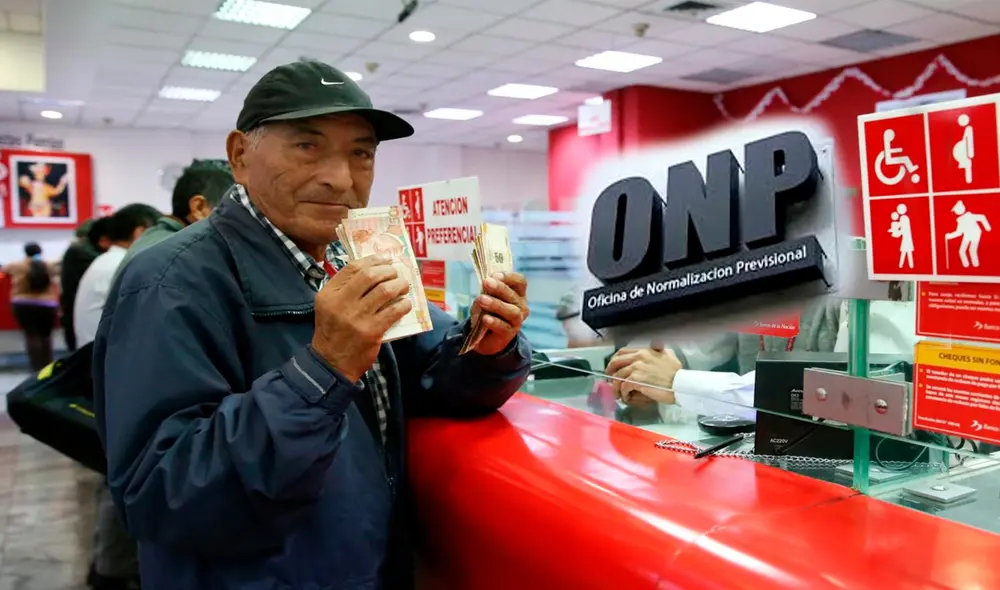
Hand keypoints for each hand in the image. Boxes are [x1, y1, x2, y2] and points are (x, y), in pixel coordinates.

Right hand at [311, 255, 412, 382]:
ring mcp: (357, 317)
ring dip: (399, 285)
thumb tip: (374, 270)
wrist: (331, 363)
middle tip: (396, 273)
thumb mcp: (328, 307)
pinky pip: (394, 311)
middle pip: (370, 275)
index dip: (373, 260)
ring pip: (385, 291)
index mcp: (329, 294)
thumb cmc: (333, 332)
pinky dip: (403, 304)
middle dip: (388, 271)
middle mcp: (341, 303)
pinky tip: (405, 304)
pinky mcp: (371, 331)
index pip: (353, 268)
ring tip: (404, 286)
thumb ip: (345, 289)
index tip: (385, 259)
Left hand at [469, 272, 529, 355]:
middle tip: (486, 282)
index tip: (494, 275)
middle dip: (500, 288)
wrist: (485, 336)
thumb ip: (487, 290)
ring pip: (512, 311)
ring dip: (496, 304)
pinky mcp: (510, 333)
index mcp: (517, 293)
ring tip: (482, 300)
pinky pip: (504, 327)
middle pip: (514, 295)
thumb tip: (485, 283)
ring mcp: (517, 320)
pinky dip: (494, 322)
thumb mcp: (485, 297)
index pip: (520, 281)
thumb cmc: (487, 311)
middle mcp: (521, 306)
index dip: (509, 277)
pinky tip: (485, 318)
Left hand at [604, 346, 681, 405]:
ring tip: (619, 394)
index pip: (622, 352)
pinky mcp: (636, 381)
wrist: (681, 384)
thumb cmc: (676, 372)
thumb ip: (659, 349)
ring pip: (617, 377)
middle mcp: (638, 358)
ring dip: (616, 387)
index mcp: (644, 351)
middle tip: (610, 381)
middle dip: (610, 372)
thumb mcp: (668, 355)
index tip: (612, 367)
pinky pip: (623, 387)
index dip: (614, 360)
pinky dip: (623, 394)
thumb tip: (656, 346)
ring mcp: (636, 369)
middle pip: (615, 362)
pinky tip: (626, 397)